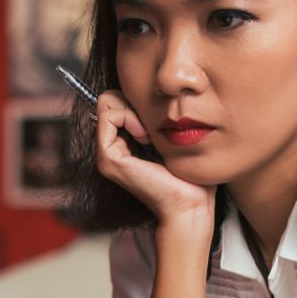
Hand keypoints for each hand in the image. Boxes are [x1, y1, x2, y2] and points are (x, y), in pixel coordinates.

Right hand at [93, 92, 213, 226]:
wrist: (190, 203)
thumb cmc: (189, 175)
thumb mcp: (171, 137)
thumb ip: (158, 119)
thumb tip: (155, 94)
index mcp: (124, 145)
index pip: (117, 102)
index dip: (136, 102)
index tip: (156, 123)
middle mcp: (111, 150)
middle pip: (108, 99)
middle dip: (132, 103)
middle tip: (151, 127)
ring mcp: (106, 155)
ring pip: (106, 103)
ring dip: (131, 111)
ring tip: (148, 134)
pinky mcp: (108, 158)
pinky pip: (108, 115)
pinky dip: (128, 117)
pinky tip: (144, 136)